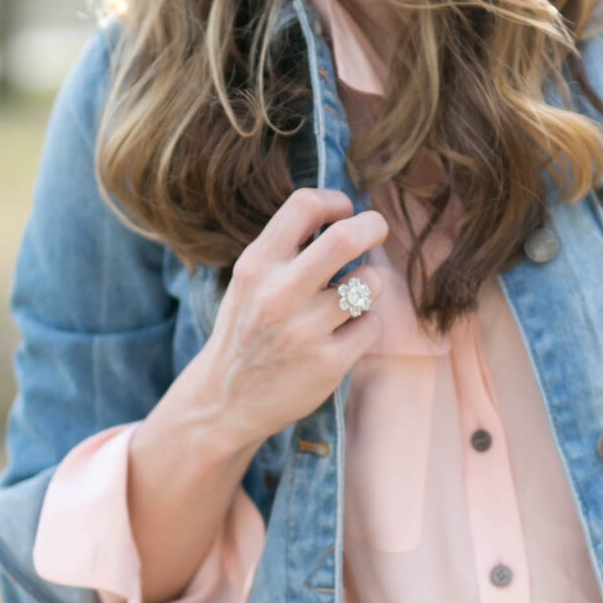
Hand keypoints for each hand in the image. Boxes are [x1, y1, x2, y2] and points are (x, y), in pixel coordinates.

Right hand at [185, 186, 388, 455]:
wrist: (226, 401)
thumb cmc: (247, 330)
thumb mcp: (249, 280)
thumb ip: (286, 248)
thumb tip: (343, 214)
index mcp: (257, 264)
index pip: (306, 205)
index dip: (337, 201)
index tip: (345, 212)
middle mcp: (279, 294)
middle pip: (346, 237)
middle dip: (373, 226)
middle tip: (376, 230)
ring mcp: (305, 331)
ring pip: (370, 282)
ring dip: (368, 285)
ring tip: (350, 298)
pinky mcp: (329, 363)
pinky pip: (372, 324)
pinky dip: (365, 324)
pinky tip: (344, 333)